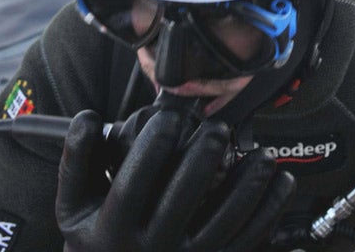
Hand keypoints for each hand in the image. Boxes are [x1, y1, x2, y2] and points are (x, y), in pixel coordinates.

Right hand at [56, 109, 295, 251]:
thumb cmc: (96, 239)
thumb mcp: (74, 206)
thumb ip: (77, 161)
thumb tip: (88, 118)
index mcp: (113, 232)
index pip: (133, 184)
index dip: (153, 146)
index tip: (169, 116)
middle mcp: (150, 251)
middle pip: (182, 201)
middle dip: (203, 157)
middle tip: (217, 128)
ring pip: (222, 224)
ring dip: (247, 186)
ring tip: (259, 155)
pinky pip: (246, 241)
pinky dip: (268, 212)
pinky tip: (280, 182)